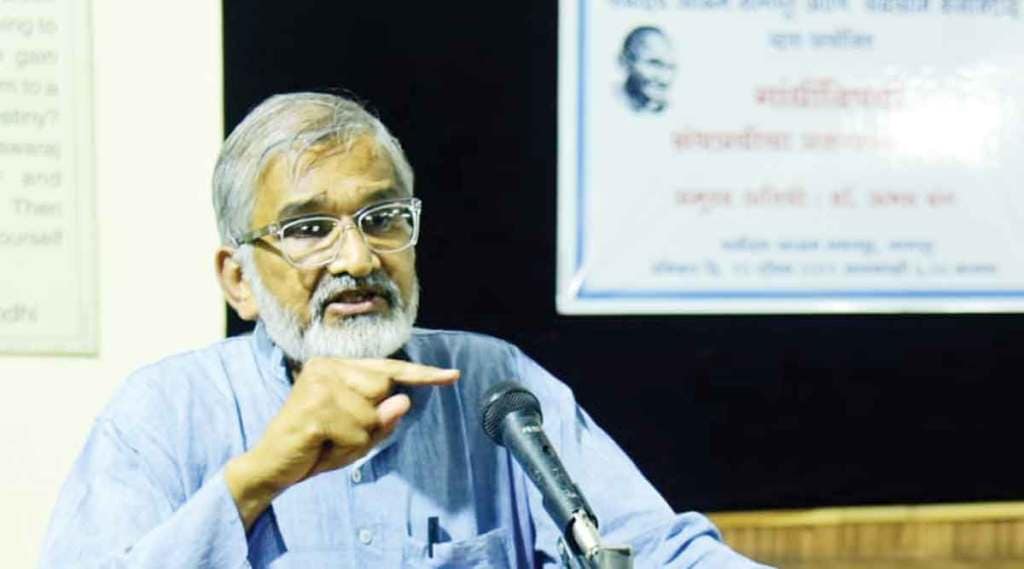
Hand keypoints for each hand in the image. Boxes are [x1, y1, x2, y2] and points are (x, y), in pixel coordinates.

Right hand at [224, 358, 459, 527]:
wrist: (271, 467)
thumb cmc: (316, 447)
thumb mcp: (359, 435)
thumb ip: (383, 418)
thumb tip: (403, 401)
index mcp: (337, 366)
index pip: (389, 368)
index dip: (423, 374)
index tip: (453, 376)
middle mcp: (327, 366)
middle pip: (384, 390)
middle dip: (371, 421)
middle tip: (338, 434)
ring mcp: (320, 384)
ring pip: (373, 414)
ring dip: (358, 438)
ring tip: (329, 441)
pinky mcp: (316, 408)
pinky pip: (358, 432)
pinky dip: (346, 448)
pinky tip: (321, 446)